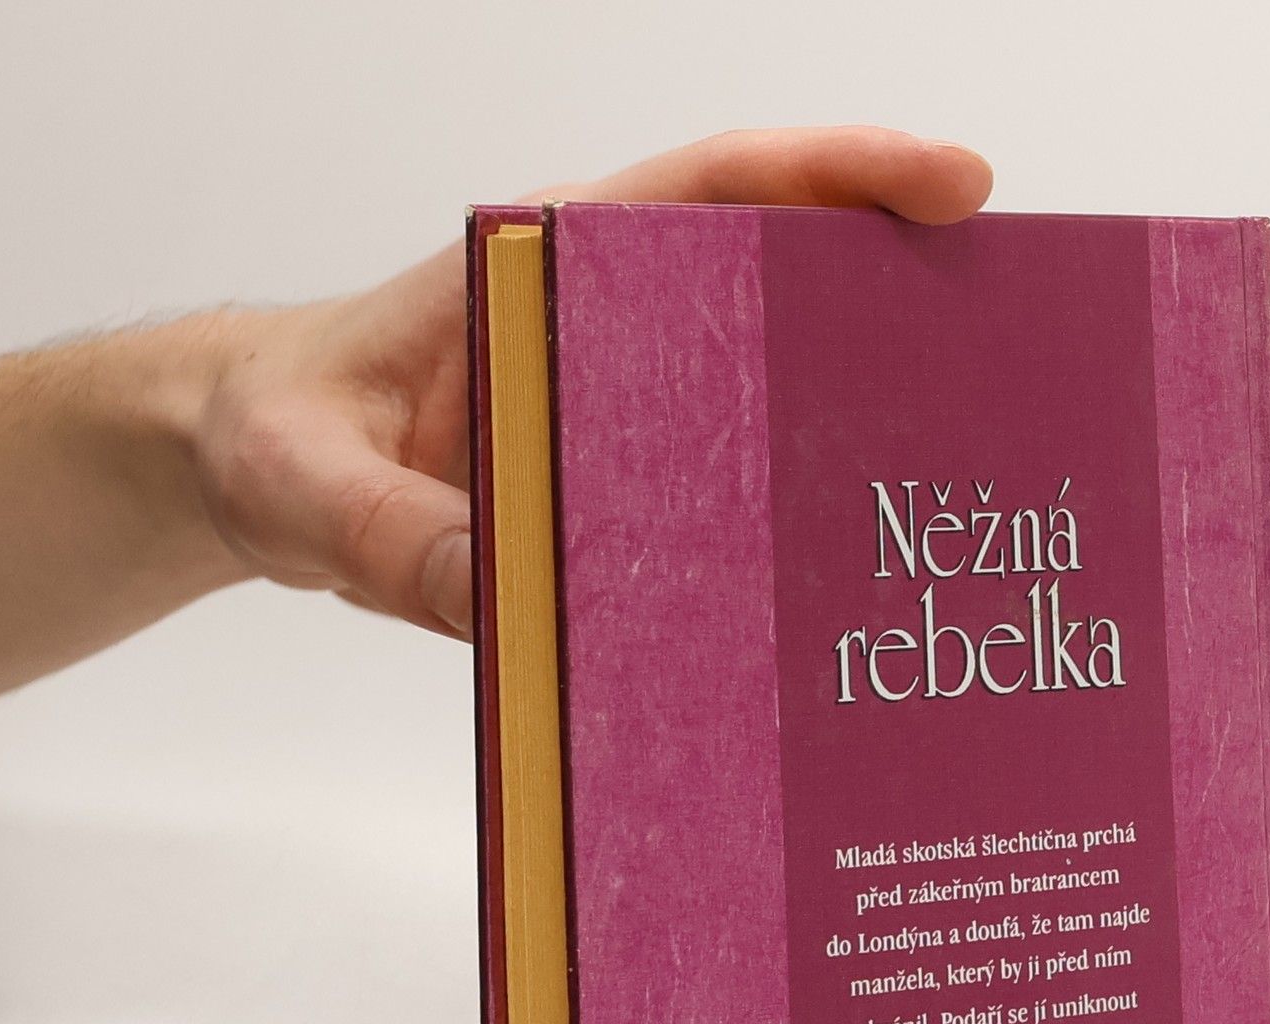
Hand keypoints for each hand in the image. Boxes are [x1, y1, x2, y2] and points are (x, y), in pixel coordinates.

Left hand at [196, 128, 993, 638]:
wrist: (254, 477)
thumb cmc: (277, 436)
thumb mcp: (310, 483)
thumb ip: (394, 536)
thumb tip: (504, 595)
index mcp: (549, 273)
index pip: (714, 193)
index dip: (840, 175)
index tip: (954, 182)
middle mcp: (609, 340)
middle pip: (780, 294)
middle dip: (899, 309)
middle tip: (1015, 358)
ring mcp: (623, 426)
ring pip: (765, 407)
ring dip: (857, 436)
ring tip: (963, 494)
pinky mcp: (615, 505)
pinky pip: (716, 511)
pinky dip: (779, 545)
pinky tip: (834, 603)